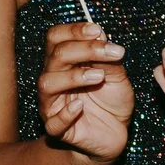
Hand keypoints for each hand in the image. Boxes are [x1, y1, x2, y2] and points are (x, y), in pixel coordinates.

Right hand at [39, 22, 132, 164]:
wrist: (115, 134)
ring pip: (47, 83)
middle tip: (113, 52)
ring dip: (74, 77)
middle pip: (55, 56)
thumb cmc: (111, 101)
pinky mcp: (57, 129)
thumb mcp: (117, 76)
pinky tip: (80, 106)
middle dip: (85, 49)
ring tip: (100, 77)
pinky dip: (65, 113)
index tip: (98, 30)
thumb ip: (107, 58)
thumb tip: (100, 35)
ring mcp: (52, 104)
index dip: (73, 30)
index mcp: (64, 62)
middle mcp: (54, 79)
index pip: (56, 38)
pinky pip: (53, 122)